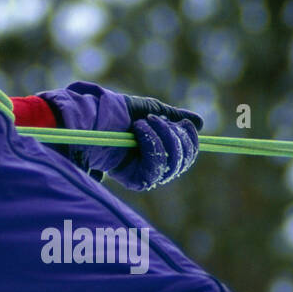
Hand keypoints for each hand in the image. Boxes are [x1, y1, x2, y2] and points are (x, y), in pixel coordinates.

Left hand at [40, 82, 202, 189]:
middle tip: (154, 119)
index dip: (190, 139)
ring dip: (161, 137)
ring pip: (172, 164)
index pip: (188, 154)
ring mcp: (147, 175)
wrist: (92, 118)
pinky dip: (151, 144)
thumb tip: (200, 122)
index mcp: (161, 150)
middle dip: (174, 135)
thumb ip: (173, 117)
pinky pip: (156, 168)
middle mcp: (156, 166)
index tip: (183, 123)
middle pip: (183, 160)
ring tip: (141, 123)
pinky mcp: (136, 181)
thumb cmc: (116, 114)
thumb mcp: (149, 110)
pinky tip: (138, 131)